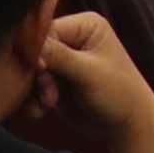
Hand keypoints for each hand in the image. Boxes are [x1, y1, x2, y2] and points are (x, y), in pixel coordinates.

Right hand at [33, 11, 153, 152]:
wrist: (127, 127)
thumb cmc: (119, 93)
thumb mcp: (89, 72)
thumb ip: (58, 56)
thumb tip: (26, 43)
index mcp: (85, 25)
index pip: (47, 28)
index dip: (36, 48)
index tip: (38, 69)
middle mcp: (72, 39)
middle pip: (36, 49)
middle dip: (37, 73)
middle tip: (48, 93)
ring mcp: (62, 61)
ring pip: (32, 69)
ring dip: (34, 89)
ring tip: (48, 103)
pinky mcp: (56, 81)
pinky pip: (34, 85)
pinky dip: (34, 98)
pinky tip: (41, 110)